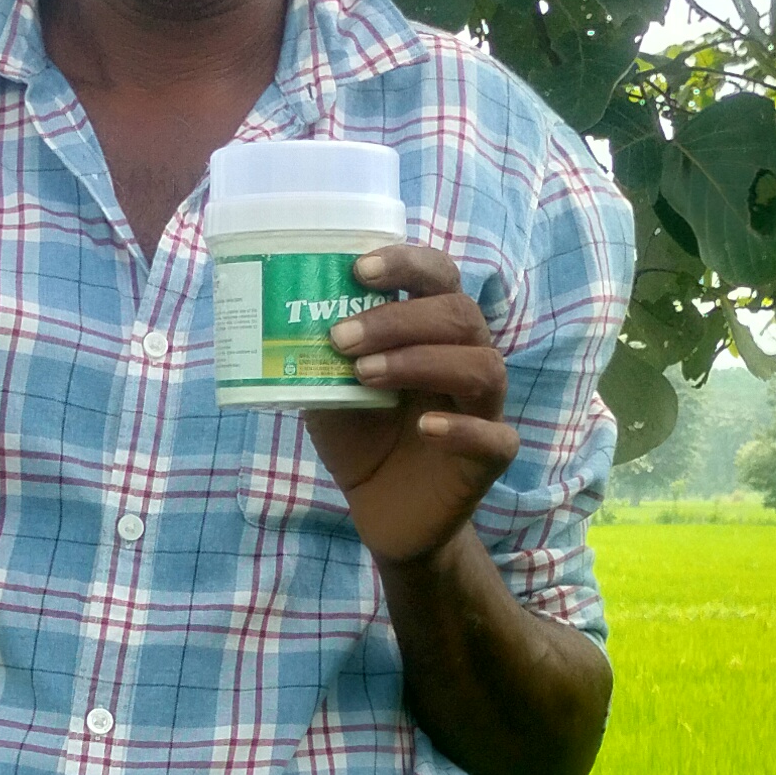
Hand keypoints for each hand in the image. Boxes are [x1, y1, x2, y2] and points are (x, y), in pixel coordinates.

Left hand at [303, 242, 517, 568]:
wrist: (383, 511)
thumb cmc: (362, 439)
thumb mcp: (329, 390)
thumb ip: (319, 356)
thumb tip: (281, 316)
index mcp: (434, 333)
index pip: (439, 277)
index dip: (407, 263)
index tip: (358, 269)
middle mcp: (467, 359)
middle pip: (460, 315)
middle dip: (398, 319)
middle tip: (342, 337)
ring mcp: (484, 408)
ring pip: (481, 367)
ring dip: (420, 362)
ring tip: (364, 374)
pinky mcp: (490, 457)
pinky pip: (494, 437)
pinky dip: (461, 428)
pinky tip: (424, 427)